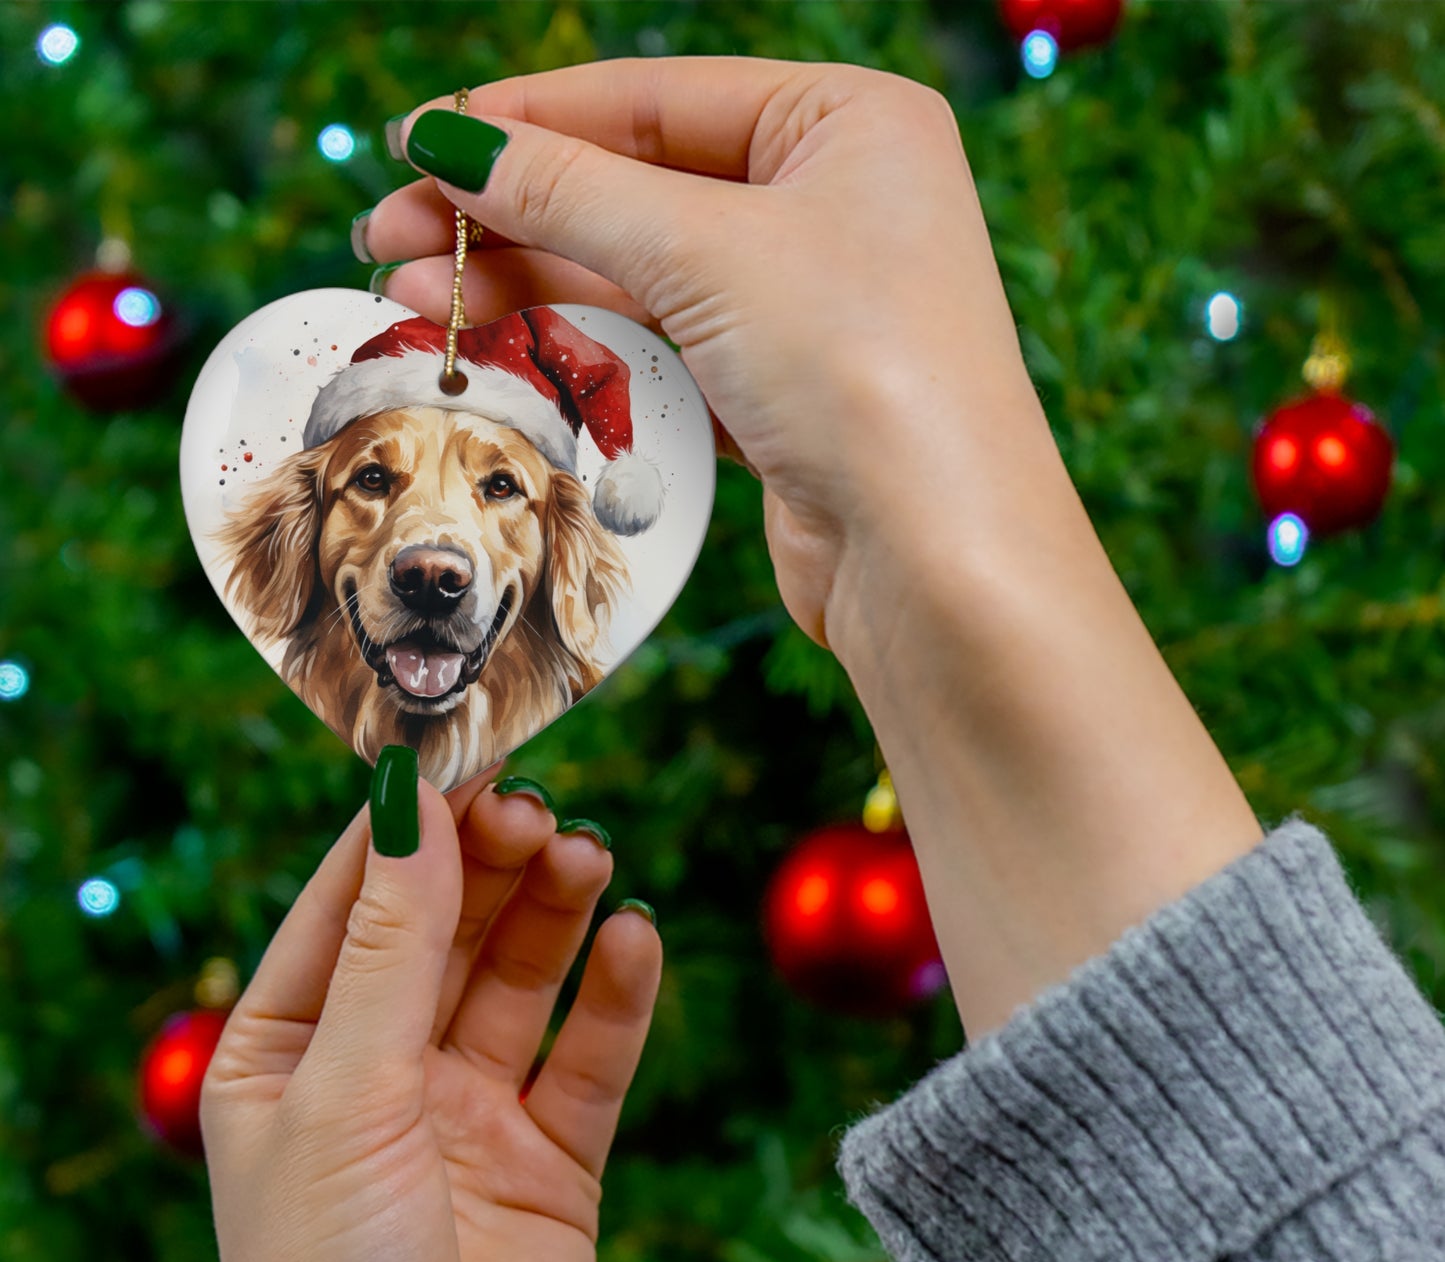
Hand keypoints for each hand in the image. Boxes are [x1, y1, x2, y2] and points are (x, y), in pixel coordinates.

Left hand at [201, 767, 660, 1261]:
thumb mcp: (344, 1095)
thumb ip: (390, 945)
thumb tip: (407, 800)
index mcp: (288, 1053)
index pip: (350, 904)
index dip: (407, 828)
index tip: (464, 753)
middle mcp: (380, 1074)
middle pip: (446, 929)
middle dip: (491, 863)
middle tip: (541, 809)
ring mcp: (469, 1114)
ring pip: (522, 978)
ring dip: (556, 912)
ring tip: (590, 858)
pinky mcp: (552, 1160)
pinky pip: (590, 1056)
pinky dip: (617, 994)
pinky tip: (635, 939)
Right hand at [362, 60, 1261, 1039]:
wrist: (937, 558)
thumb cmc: (864, 371)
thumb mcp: (707, 251)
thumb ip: (571, 191)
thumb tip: (450, 143)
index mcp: (848, 124)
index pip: (655, 98)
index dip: (527, 121)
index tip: (419, 145)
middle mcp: (834, 205)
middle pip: (637, 189)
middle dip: (510, 215)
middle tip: (391, 238)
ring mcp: (808, 306)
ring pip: (640, 277)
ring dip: (529, 286)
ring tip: (416, 300)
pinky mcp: (782, 394)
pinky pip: (662, 350)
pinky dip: (583, 349)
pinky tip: (498, 347)